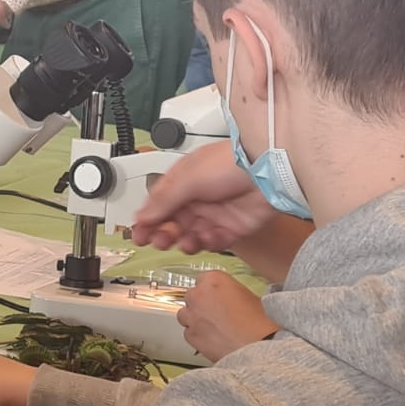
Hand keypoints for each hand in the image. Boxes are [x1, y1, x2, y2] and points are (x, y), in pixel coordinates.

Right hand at [130, 140, 275, 253]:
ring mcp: (215, 213)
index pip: (159, 206)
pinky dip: (207, 243)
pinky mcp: (233, 227)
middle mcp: (198, 198)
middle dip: (163, 234)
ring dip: (184, 241)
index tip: (138, 234)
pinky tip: (206, 238)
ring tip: (183, 242)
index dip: (147, 221)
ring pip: (191, 235)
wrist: (266, 170)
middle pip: (173, 223)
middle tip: (158, 241)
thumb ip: (163, 200)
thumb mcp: (186, 179)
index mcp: (183, 182)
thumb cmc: (230, 162)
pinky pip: (214, 242)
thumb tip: (142, 215)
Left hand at [178, 271, 275, 362]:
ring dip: (195, 319)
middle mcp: (198, 295)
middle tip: (216, 313)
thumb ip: (230, 292)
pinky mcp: (191, 336)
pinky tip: (212, 339)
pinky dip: (197, 336)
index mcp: (214, 280)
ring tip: (212, 327)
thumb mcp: (249, 295)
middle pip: (191, 296)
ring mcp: (192, 316)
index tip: (216, 297)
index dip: (211, 290)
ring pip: (185, 315)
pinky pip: (188, 333)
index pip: (203, 279)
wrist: (259, 346)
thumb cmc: (260, 323)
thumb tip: (227, 299)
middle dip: (201, 304)